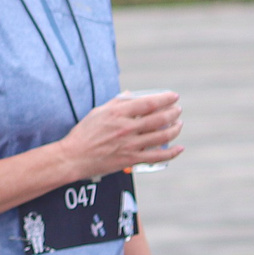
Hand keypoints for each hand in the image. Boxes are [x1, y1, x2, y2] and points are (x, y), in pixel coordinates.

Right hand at [56, 90, 180, 180]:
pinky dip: (171, 153)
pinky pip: (157, 156)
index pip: (148, 103)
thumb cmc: (84, 134)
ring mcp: (130, 144)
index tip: (173, 96)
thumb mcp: (98, 112)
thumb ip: (116, 103)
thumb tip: (131, 95)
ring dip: (174, 129)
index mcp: (118, 113)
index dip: (164, 99)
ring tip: (179, 124)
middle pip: (159, 119)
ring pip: (161, 136)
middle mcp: (126, 128)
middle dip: (173, 113)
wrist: (74, 157)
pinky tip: (179, 148)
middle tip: (178, 110)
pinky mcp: (131, 159)